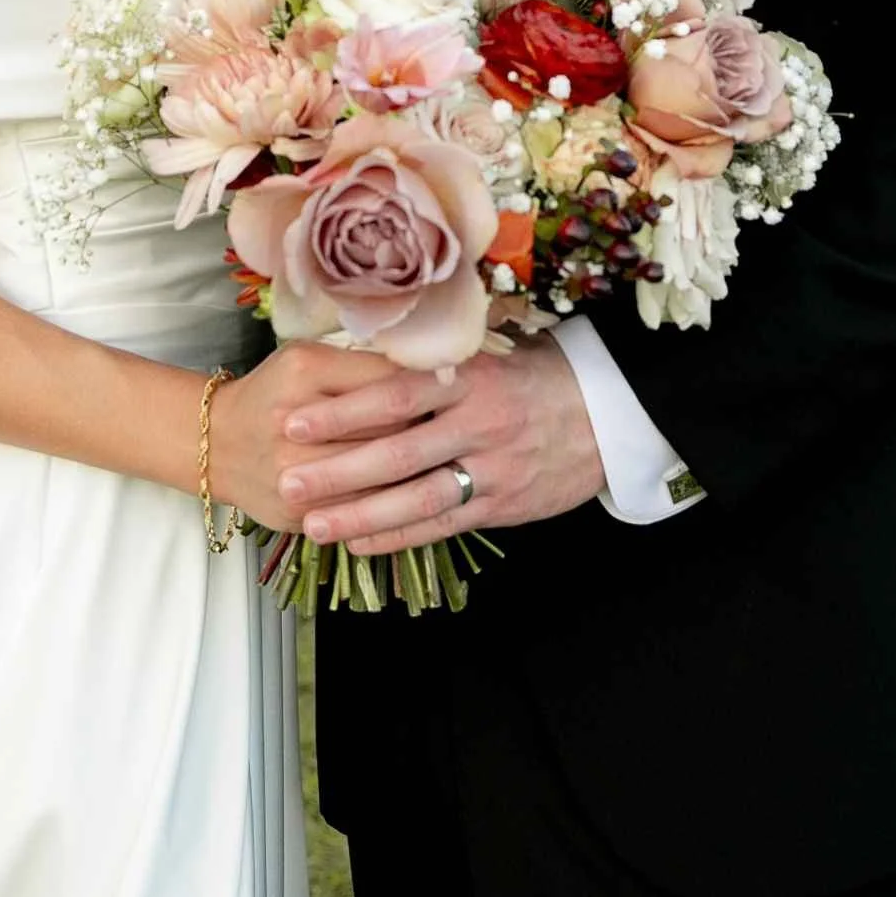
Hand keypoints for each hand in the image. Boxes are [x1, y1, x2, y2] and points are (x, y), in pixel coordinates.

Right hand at [210, 341, 462, 532]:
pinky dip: (391, 508)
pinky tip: (412, 498)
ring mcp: (294, 475)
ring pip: (380, 481)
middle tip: (453, 431)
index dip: (427, 392)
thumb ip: (364, 363)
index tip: (455, 393)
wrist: (217, 445)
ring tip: (440, 465)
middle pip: (389, 433)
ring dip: (416, 476)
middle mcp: (295, 423)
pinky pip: (360, 515)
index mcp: (305, 371)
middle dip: (427, 434)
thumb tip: (433, 371)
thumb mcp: (311, 359)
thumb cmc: (276, 393)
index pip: (387, 384)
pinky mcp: (298, 515)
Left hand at [276, 334, 605, 555]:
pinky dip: (399, 538)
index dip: (343, 411)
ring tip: (314, 525)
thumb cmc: (533, 376)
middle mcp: (479, 423)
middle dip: (338, 471)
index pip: (395, 394)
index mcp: (469, 377)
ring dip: (361, 516)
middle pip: (398, 453)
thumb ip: (432, 361)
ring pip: (417, 499)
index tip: (294, 419)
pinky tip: (359, 544)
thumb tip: (359, 352)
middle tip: (287, 480)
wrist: (608, 415)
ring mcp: (492, 469)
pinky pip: (443, 526)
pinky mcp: (502, 505)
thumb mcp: (489, 353)